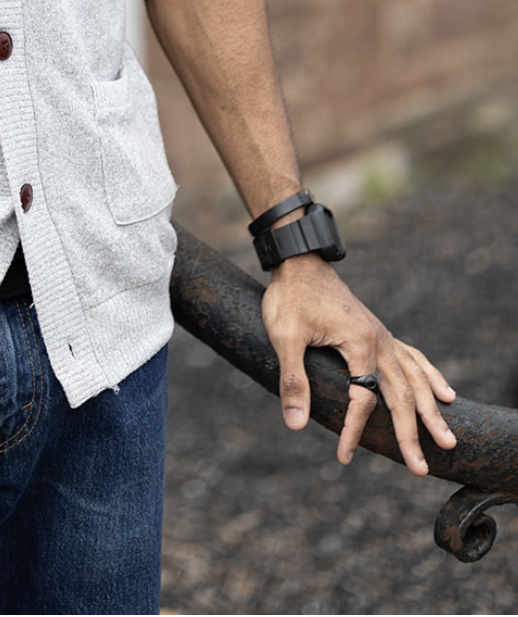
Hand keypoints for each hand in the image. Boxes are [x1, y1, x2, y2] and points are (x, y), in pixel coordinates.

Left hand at [261, 253, 456, 475]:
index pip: (362, 399)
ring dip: (431, 411)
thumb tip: (295, 423)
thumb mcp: (284, 336)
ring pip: (415, 379)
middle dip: (411, 434)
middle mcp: (379, 341)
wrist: (300, 262)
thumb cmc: (291, 297)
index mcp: (359, 343)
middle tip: (419, 469)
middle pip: (402, 395)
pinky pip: (412, 358)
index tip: (344, 456)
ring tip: (447, 439)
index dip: (354, 430)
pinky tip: (445, 393)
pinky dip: (430, 377)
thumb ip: (293, 379)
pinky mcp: (379, 332)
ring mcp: (383, 336)